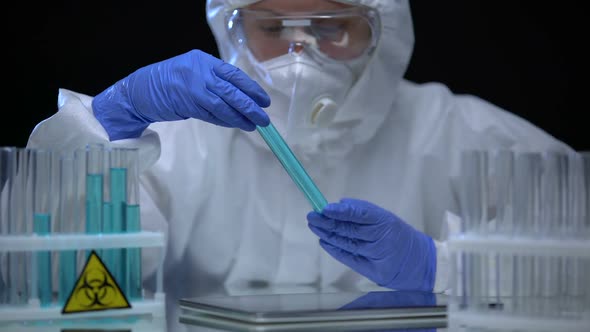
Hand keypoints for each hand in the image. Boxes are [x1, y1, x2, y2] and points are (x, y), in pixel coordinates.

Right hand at [92, 49, 270, 140]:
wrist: (140, 91)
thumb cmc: (171, 82)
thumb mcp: (194, 72)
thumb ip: (214, 80)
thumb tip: (241, 95)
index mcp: (204, 61)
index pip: (234, 75)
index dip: (251, 88)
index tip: (264, 100)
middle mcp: (200, 72)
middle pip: (231, 91)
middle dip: (249, 105)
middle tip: (263, 117)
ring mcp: (193, 88)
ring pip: (223, 105)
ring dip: (240, 117)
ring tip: (253, 125)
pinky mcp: (187, 105)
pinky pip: (211, 114)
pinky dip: (225, 121)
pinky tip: (236, 125)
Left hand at [307, 198, 435, 290]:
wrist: (420, 263)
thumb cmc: (400, 237)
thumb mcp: (387, 218)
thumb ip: (364, 211)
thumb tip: (339, 204)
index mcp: (385, 221)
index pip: (359, 214)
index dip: (340, 211)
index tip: (325, 208)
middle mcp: (380, 239)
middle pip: (349, 230)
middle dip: (327, 222)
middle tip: (312, 215)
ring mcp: (376, 256)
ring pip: (346, 243)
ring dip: (327, 234)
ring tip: (314, 225)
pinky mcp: (372, 270)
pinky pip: (349, 258)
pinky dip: (334, 249)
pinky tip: (323, 241)